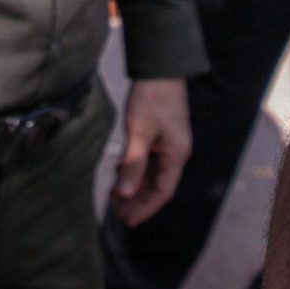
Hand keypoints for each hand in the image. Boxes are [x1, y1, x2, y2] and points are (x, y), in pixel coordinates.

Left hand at [112, 77, 191, 225]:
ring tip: (113, 196)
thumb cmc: (151, 99)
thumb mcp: (139, 133)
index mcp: (176, 156)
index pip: (162, 192)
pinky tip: (117, 172)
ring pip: (150, 173)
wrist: (160, 67)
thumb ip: (132, 165)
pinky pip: (147, 159)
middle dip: (137, 200)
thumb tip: (125, 195)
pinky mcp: (160, 134)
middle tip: (116, 213)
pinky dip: (133, 169)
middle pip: (156, 185)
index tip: (128, 222)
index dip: (145, 208)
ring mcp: (168, 143)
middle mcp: (175, 152)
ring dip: (133, 185)